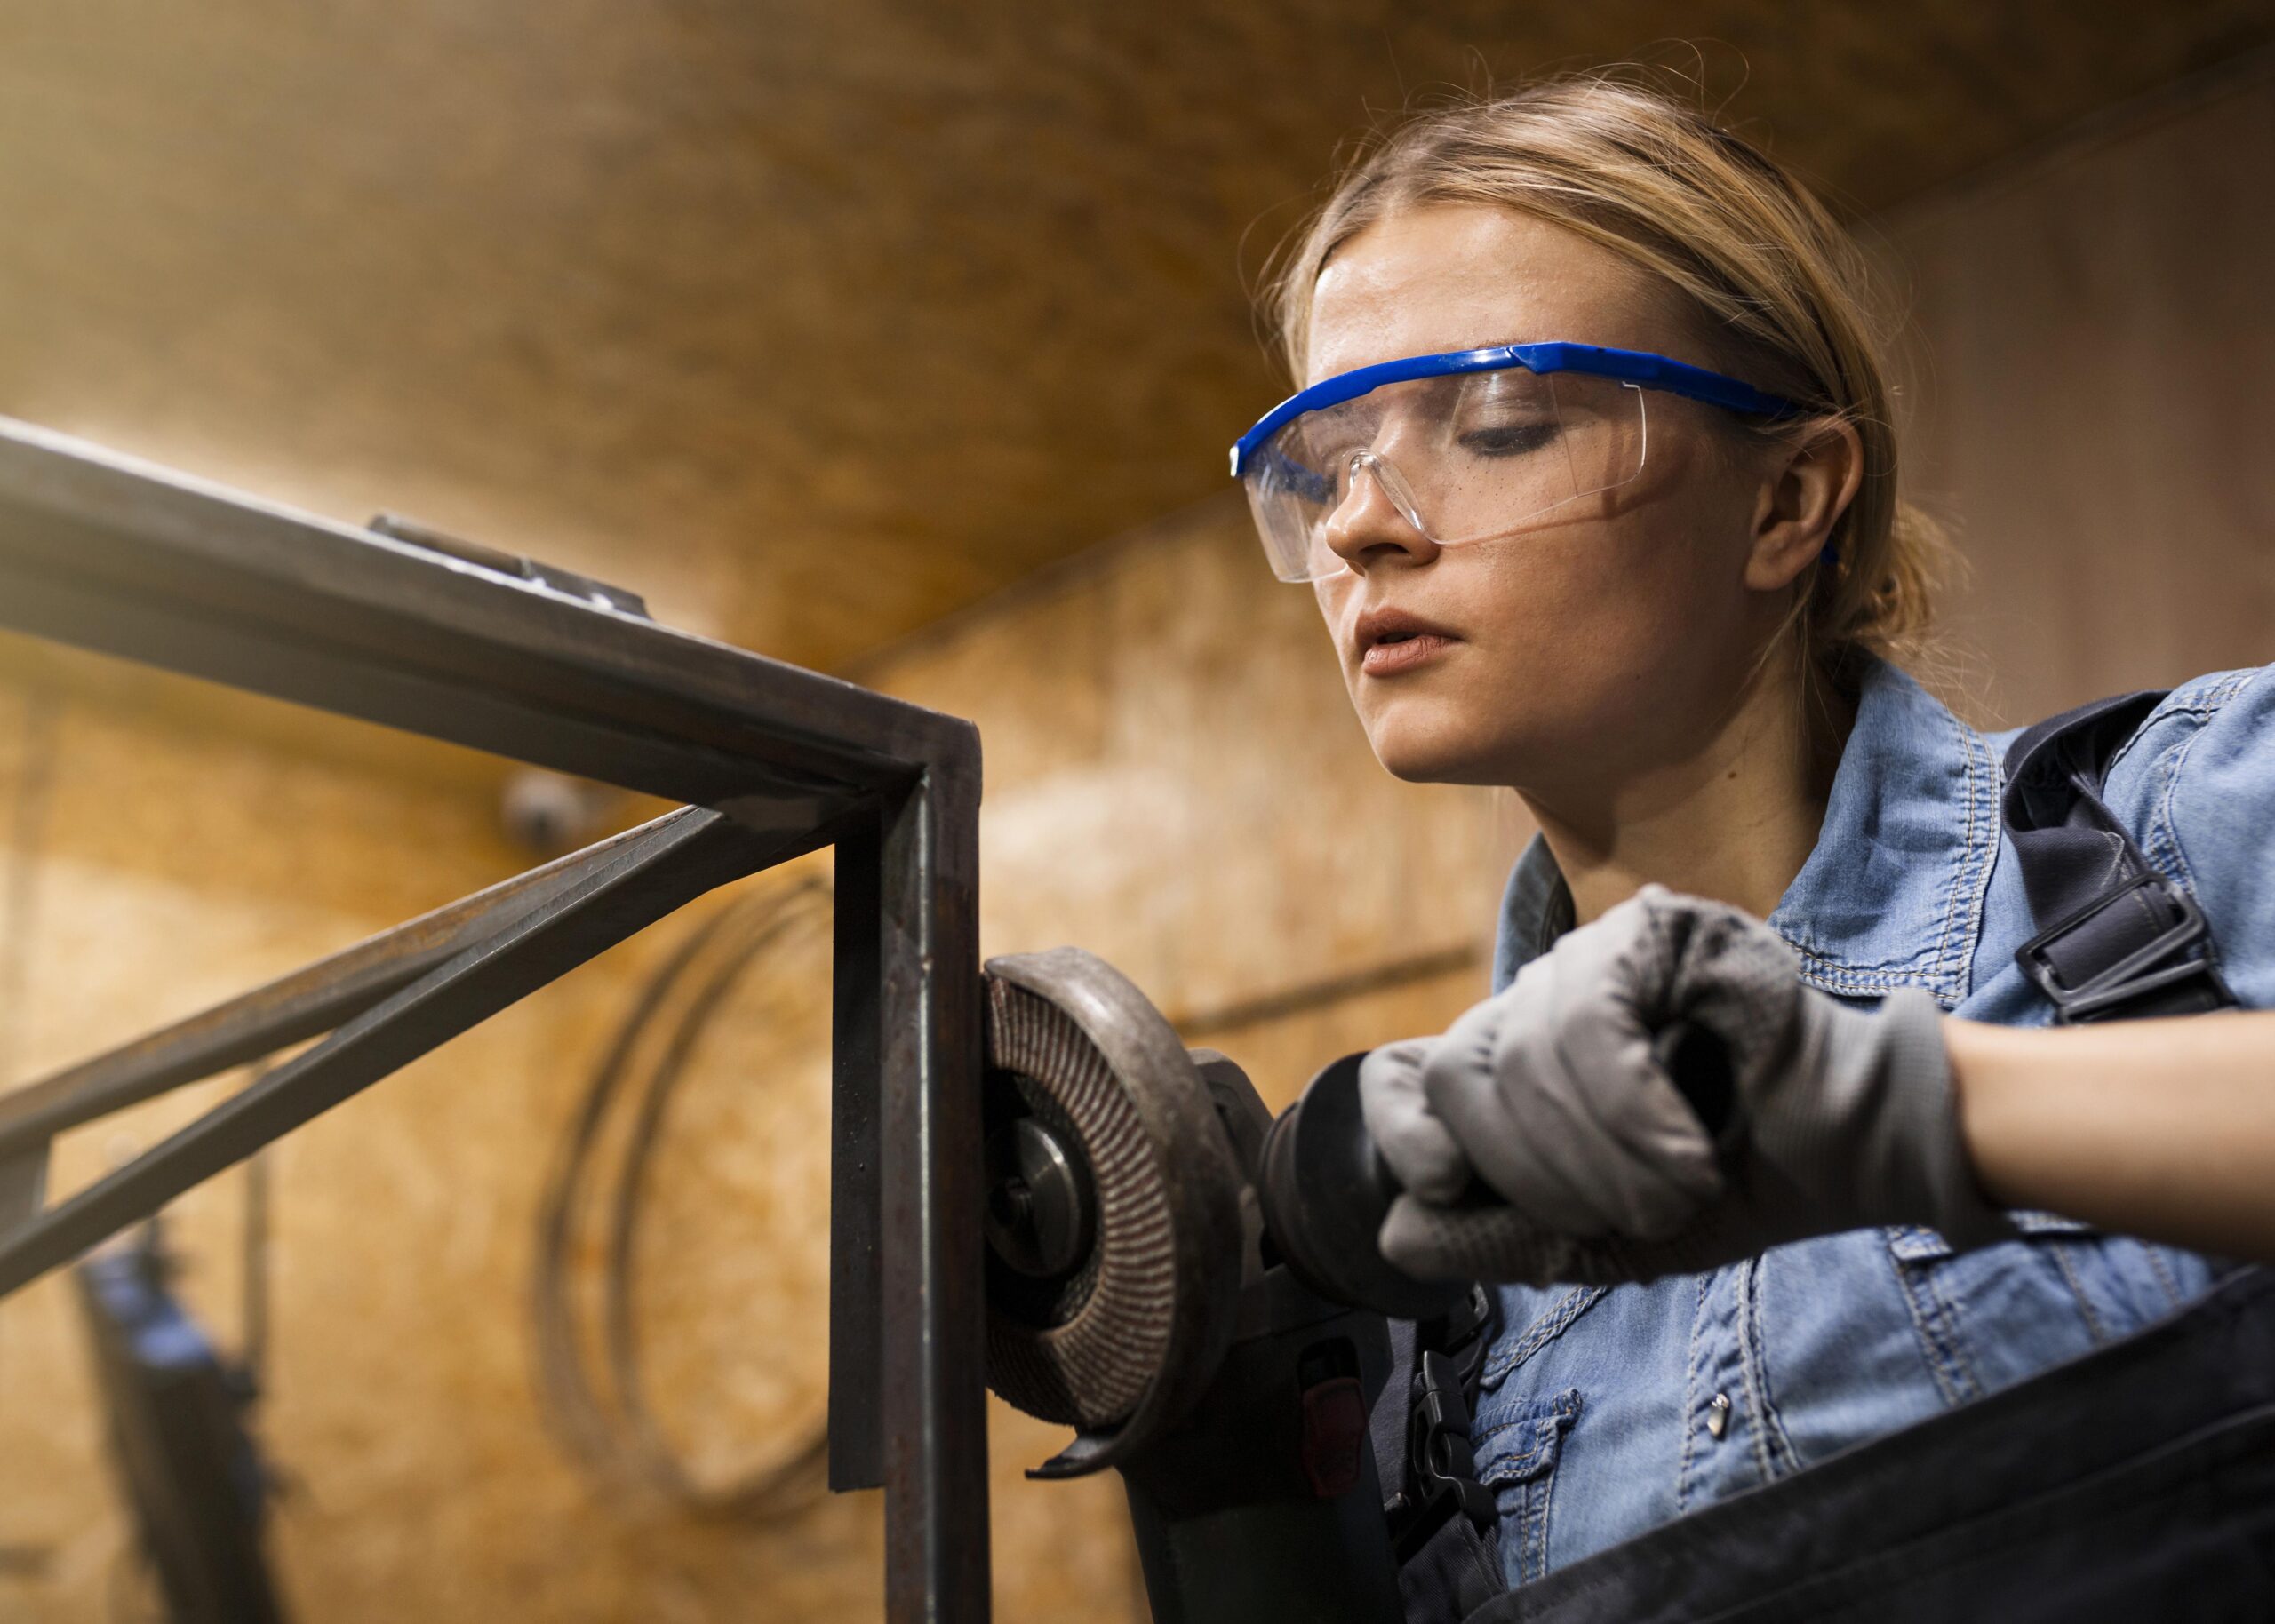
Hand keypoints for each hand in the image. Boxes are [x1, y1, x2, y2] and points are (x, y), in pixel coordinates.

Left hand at [1359, 886, 2011, 1284]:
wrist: (1844, 1158)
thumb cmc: (1725, 1188)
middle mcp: (1533, 1001)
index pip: (1396, 1075)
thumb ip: (1495, 1237)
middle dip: (1535, 1173)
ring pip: (1521, 1055)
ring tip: (1680, 1191)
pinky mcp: (1647, 929)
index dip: (1401, 1134)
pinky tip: (1687, 1150)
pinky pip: (1588, 1018)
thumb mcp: (1593, 1238)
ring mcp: (1588, 956)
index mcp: (1508, 1069)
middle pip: (1455, 1078)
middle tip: (1633, 1215)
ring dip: (1603, 1157)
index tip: (1446, 1184)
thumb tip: (1393, 1233)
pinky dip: (1631, 1106)